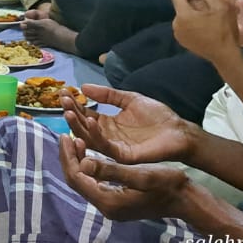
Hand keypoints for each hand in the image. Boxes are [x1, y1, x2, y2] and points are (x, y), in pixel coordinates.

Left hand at [59, 134, 191, 221]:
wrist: (186, 201)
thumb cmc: (167, 185)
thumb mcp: (141, 175)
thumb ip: (112, 170)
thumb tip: (83, 163)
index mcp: (108, 202)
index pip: (76, 178)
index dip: (68, 156)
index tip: (65, 134)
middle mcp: (105, 207)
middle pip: (76, 180)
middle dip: (69, 157)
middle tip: (66, 134)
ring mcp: (110, 205)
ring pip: (84, 180)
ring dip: (78, 160)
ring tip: (75, 139)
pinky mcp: (116, 201)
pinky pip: (94, 182)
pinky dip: (89, 166)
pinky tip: (91, 152)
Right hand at [63, 84, 195, 164]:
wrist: (179, 131)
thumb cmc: (158, 116)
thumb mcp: (129, 99)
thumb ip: (108, 95)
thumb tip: (83, 87)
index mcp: (108, 124)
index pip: (85, 114)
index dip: (75, 104)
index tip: (64, 92)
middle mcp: (107, 136)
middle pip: (83, 126)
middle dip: (72, 113)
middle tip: (63, 100)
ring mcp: (114, 147)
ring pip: (89, 137)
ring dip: (78, 125)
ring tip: (69, 111)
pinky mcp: (123, 155)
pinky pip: (105, 146)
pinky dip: (96, 135)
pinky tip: (91, 121)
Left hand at [171, 0, 241, 66]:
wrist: (225, 55)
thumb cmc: (223, 30)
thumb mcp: (221, 6)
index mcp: (182, 16)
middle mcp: (176, 25)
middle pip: (183, 5)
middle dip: (197, 2)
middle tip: (213, 6)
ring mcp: (179, 35)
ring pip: (186, 16)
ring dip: (198, 12)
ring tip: (213, 16)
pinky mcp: (184, 42)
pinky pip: (187, 26)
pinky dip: (196, 22)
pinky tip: (209, 26)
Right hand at [208, 0, 242, 56]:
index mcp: (234, 0)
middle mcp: (227, 10)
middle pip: (211, 1)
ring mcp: (224, 21)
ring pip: (209, 12)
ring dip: (203, 6)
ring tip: (202, 0)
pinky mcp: (224, 32)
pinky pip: (213, 26)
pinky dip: (207, 20)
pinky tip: (203, 14)